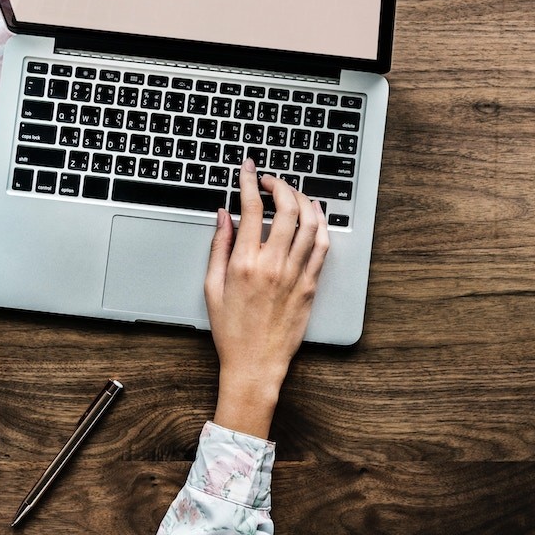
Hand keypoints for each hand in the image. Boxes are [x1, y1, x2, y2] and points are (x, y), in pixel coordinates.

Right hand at [204, 158, 328, 437]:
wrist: (255, 365)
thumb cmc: (231, 331)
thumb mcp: (212, 287)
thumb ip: (219, 246)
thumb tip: (224, 215)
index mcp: (245, 263)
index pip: (251, 208)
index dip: (250, 181)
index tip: (248, 169)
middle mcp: (273, 264)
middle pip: (285, 209)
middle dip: (279, 185)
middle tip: (271, 180)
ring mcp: (296, 275)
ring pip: (309, 223)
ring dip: (303, 200)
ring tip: (293, 193)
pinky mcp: (311, 286)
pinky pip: (322, 247)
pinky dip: (320, 225)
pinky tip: (314, 216)